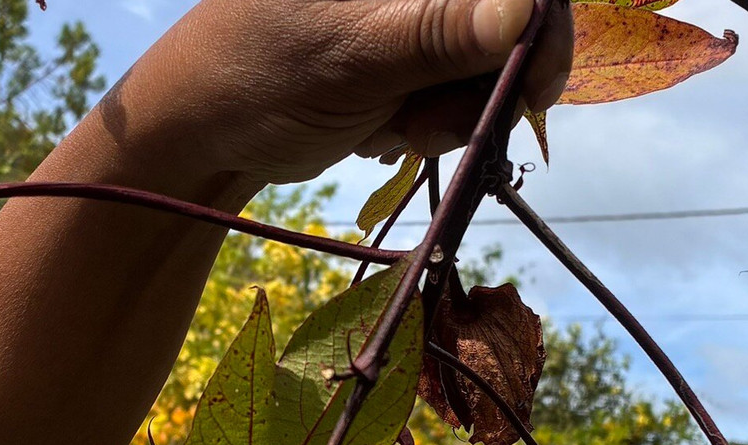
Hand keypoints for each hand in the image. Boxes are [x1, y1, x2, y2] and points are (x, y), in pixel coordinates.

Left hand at [102, 0, 572, 186]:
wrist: (208, 129)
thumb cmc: (262, 74)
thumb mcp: (357, 54)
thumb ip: (441, 31)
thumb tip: (526, 7)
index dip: (540, 24)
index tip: (537, 90)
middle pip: (505, 26)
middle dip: (481, 88)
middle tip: (430, 125)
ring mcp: (411, 20)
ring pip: (483, 71)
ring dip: (450, 115)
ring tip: (392, 128)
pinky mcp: (405, 62)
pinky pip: (452, 96)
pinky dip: (427, 124)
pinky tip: (378, 128)